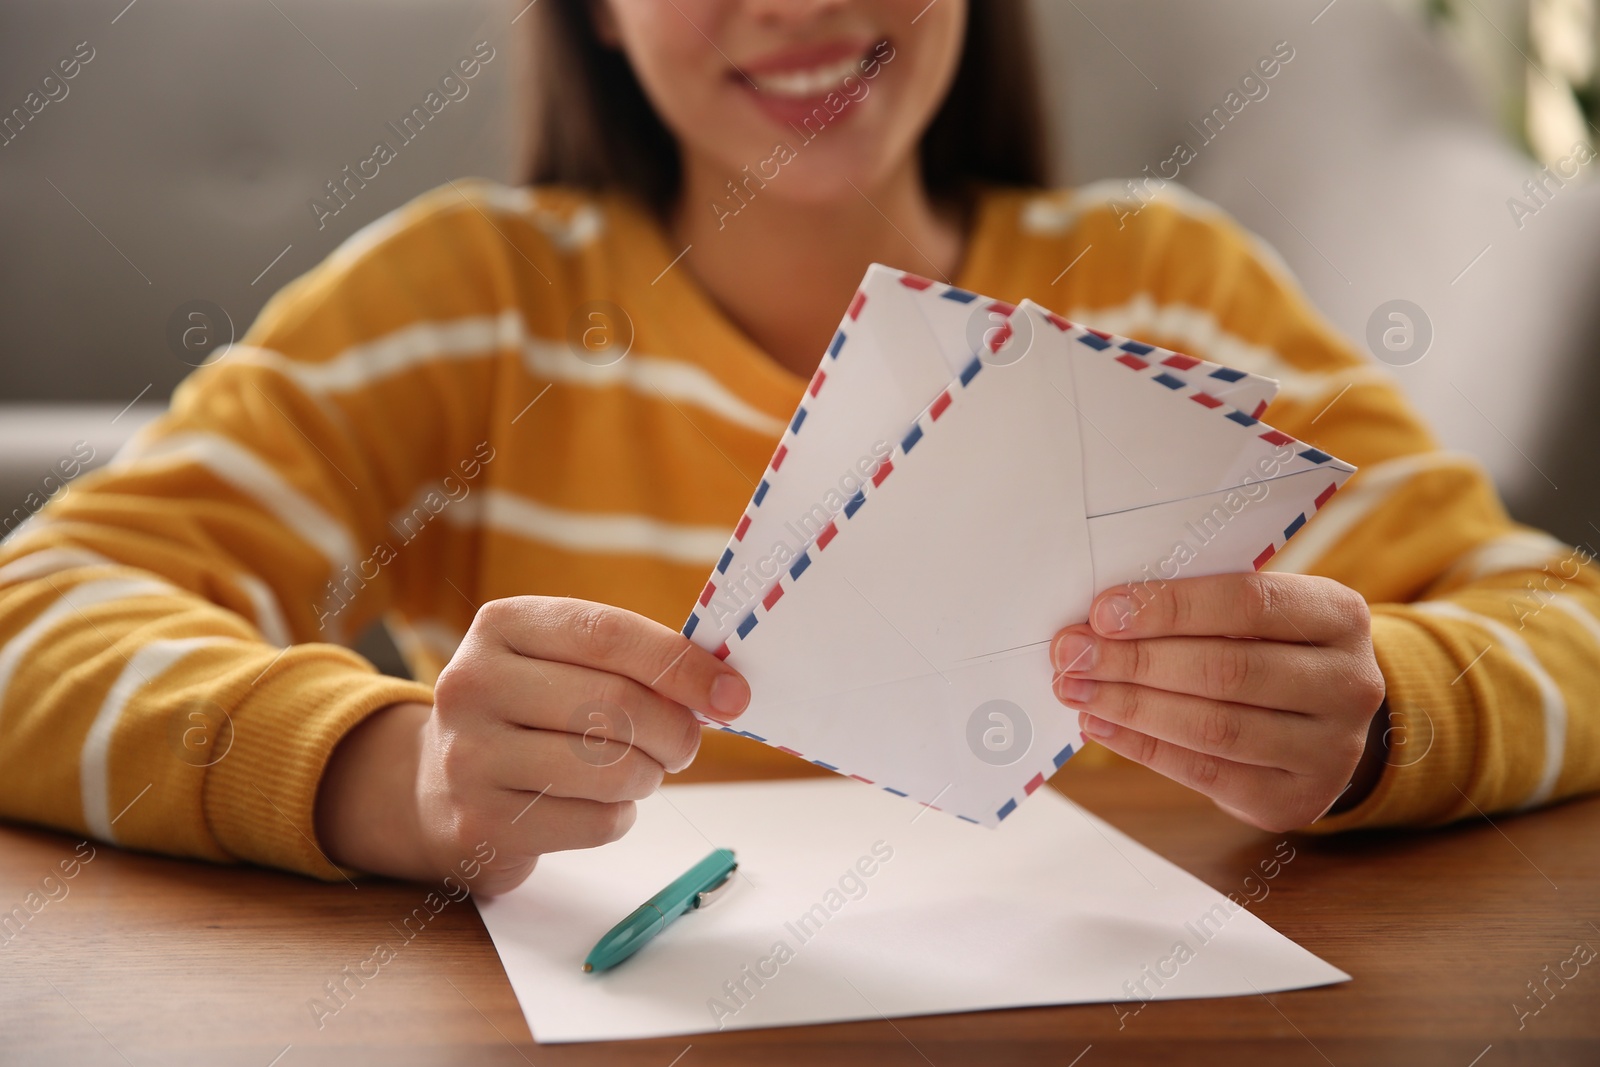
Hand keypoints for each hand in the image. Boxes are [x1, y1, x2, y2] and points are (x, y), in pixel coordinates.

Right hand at [316, 597, 749, 894]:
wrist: (436, 786)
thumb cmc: (530, 712)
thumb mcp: (560, 661)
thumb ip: (631, 661)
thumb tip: (723, 689)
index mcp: (503, 625)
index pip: (608, 636)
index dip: (682, 665)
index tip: (732, 693)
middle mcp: (473, 684)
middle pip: (615, 706)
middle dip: (675, 730)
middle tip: (686, 743)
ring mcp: (470, 757)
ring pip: (610, 769)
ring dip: (649, 776)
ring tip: (639, 771)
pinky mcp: (480, 825)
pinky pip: (595, 822)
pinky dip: (619, 815)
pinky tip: (598, 803)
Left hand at [1050, 572, 1386, 831]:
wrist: (1321, 725)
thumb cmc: (1270, 650)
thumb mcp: (1259, 616)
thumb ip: (1198, 610)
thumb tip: (1102, 617)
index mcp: (1339, 616)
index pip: (1249, 603)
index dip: (1170, 607)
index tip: (1103, 611)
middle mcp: (1349, 683)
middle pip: (1227, 669)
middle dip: (1136, 660)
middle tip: (1072, 654)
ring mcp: (1329, 749)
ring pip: (1214, 727)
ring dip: (1131, 706)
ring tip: (1077, 690)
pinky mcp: (1295, 799)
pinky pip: (1206, 773)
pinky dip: (1143, 747)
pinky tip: (1101, 725)